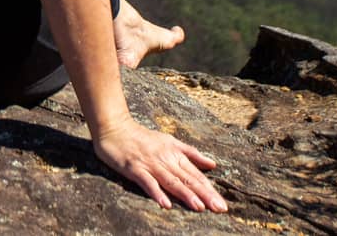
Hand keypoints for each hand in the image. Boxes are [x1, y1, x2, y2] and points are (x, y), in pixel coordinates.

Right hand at [93, 120, 226, 211]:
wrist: (114, 128)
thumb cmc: (142, 137)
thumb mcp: (170, 141)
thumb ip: (191, 153)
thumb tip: (213, 164)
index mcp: (175, 154)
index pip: (196, 175)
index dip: (210, 189)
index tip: (222, 205)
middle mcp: (165, 159)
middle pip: (187, 179)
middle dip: (205, 195)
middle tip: (219, 209)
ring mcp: (150, 164)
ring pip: (171, 181)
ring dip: (186, 195)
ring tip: (200, 207)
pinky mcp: (134, 169)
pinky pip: (147, 182)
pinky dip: (157, 193)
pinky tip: (166, 204)